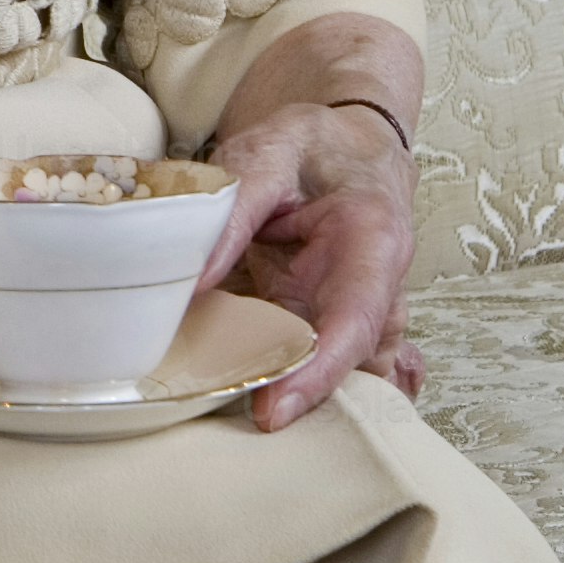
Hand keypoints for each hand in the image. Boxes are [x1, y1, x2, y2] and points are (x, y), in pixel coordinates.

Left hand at [194, 100, 418, 430]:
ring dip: (296, 396)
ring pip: (337, 373)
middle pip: (348, 364)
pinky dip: (289, 384)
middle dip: (303, 399)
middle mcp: (374, 289)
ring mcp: (353, 310)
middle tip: (240, 421)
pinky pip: (317, 364)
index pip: (354, 321)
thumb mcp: (267, 150)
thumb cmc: (312, 142)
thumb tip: (189, 286)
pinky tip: (257, 399)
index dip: (318, 373)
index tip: (272, 411)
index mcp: (373, 242)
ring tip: (238, 413)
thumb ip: (231, 213)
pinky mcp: (326, 321)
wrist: (344, 141)